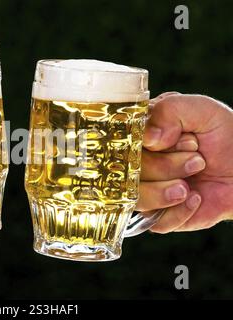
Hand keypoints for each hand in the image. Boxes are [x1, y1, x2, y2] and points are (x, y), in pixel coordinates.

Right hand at [137, 92, 232, 232]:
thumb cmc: (223, 135)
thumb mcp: (200, 109)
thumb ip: (169, 111)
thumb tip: (147, 138)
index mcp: (138, 136)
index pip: (117, 143)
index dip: (142, 144)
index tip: (172, 140)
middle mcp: (136, 164)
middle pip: (127, 172)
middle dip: (164, 166)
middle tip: (196, 160)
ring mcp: (146, 191)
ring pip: (136, 198)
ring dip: (167, 190)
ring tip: (191, 182)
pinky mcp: (160, 217)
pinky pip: (157, 222)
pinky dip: (180, 211)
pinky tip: (196, 197)